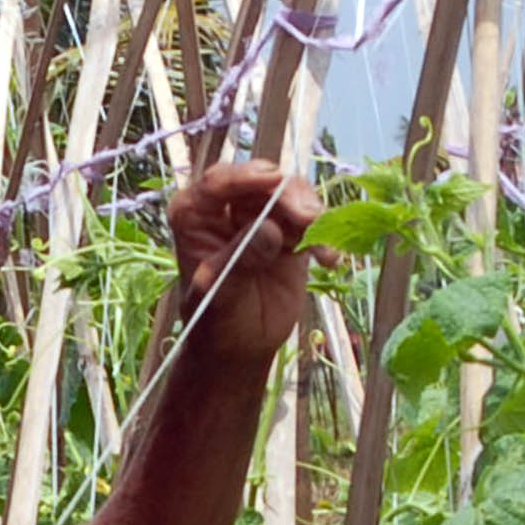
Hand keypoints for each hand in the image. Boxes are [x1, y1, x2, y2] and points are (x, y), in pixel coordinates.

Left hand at [166, 162, 322, 361]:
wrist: (239, 347)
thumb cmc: (216, 321)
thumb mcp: (221, 293)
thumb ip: (241, 259)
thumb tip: (271, 229)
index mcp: (194, 213)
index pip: (218, 181)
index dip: (247, 177)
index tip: (275, 182)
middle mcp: (226, 206)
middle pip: (262, 181)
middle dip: (289, 196)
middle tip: (310, 219)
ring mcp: (259, 216)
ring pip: (292, 195)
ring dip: (312, 215)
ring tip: (323, 248)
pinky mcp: (288, 231)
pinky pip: (311, 221)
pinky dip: (324, 236)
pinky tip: (329, 261)